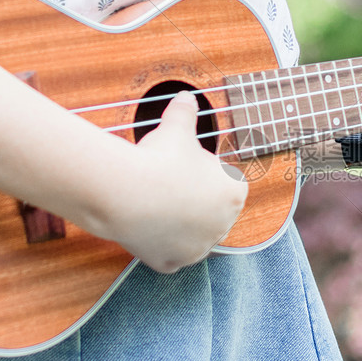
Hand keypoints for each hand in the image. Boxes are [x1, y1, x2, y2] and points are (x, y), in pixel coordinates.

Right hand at [99, 92, 247, 272]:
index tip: (191, 168)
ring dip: (180, 226)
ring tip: (158, 204)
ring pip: (193, 237)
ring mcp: (197, 249)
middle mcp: (222, 226)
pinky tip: (149, 229)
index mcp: (234, 193)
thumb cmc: (159, 158)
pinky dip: (160, 247)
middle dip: (196, 201)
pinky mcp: (171, 263)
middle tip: (172, 185)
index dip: (210, 175)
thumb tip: (185, 97)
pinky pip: (169, 257)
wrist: (127, 191)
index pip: (229, 184)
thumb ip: (185, 113)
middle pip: (211, 212)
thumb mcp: (176, 128)